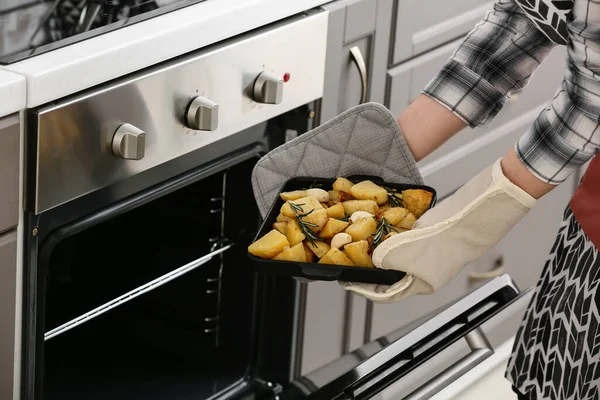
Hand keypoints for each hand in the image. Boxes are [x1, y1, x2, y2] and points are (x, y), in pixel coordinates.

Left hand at [340, 158, 537, 302]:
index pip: (385, 295)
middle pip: (389, 276)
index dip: (364, 289)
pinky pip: (403, 241)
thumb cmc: (442, 241)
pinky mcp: (426, 239)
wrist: (468, 219)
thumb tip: (373, 260)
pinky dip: (391, 237)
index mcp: (418, 286)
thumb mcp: (403, 253)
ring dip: (379, 251)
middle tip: (352, 260)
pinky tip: (380, 229)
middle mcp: (422, 275)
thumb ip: (382, 261)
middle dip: (370, 268)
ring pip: (395, 257)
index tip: (348, 282)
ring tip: (362, 245)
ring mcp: (425, 256)